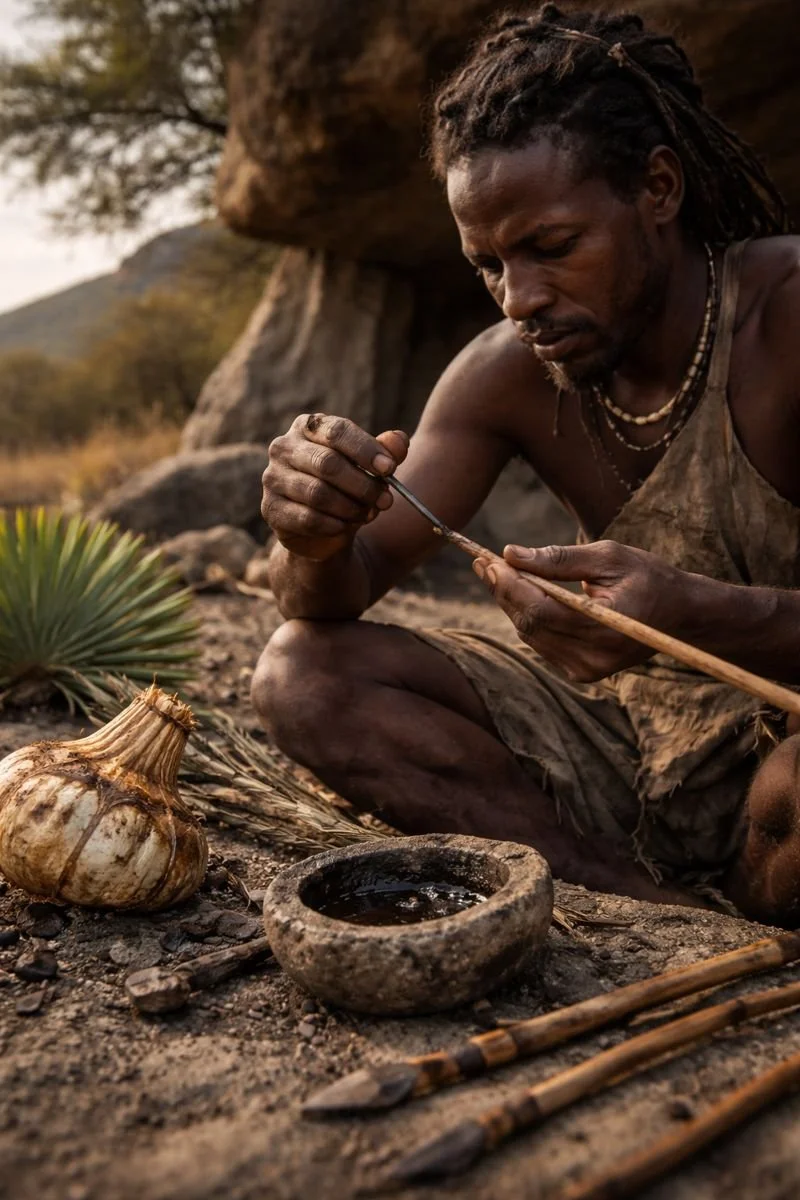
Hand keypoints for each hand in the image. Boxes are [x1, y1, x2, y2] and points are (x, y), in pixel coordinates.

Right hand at [262, 414, 408, 559]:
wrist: (323, 529)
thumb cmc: (348, 488)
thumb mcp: (371, 468)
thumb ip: (387, 452)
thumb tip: (399, 441)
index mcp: (309, 426)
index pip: (337, 431)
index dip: (366, 450)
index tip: (390, 469)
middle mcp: (284, 447)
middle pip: (327, 463)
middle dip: (363, 485)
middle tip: (386, 500)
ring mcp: (273, 478)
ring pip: (318, 494)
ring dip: (350, 508)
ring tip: (366, 514)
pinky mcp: (270, 508)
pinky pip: (307, 519)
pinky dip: (333, 525)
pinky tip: (344, 526)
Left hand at [474, 540, 684, 681]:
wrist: (679, 615)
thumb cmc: (648, 577)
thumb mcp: (608, 556)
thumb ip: (559, 558)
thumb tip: (510, 553)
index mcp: (608, 626)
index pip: (542, 610)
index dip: (510, 586)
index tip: (487, 560)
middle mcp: (595, 656)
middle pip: (529, 624)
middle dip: (504, 591)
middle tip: (484, 562)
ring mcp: (587, 669)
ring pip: (530, 634)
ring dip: (511, 603)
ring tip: (498, 572)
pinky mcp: (582, 672)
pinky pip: (541, 642)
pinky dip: (528, 617)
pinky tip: (523, 594)